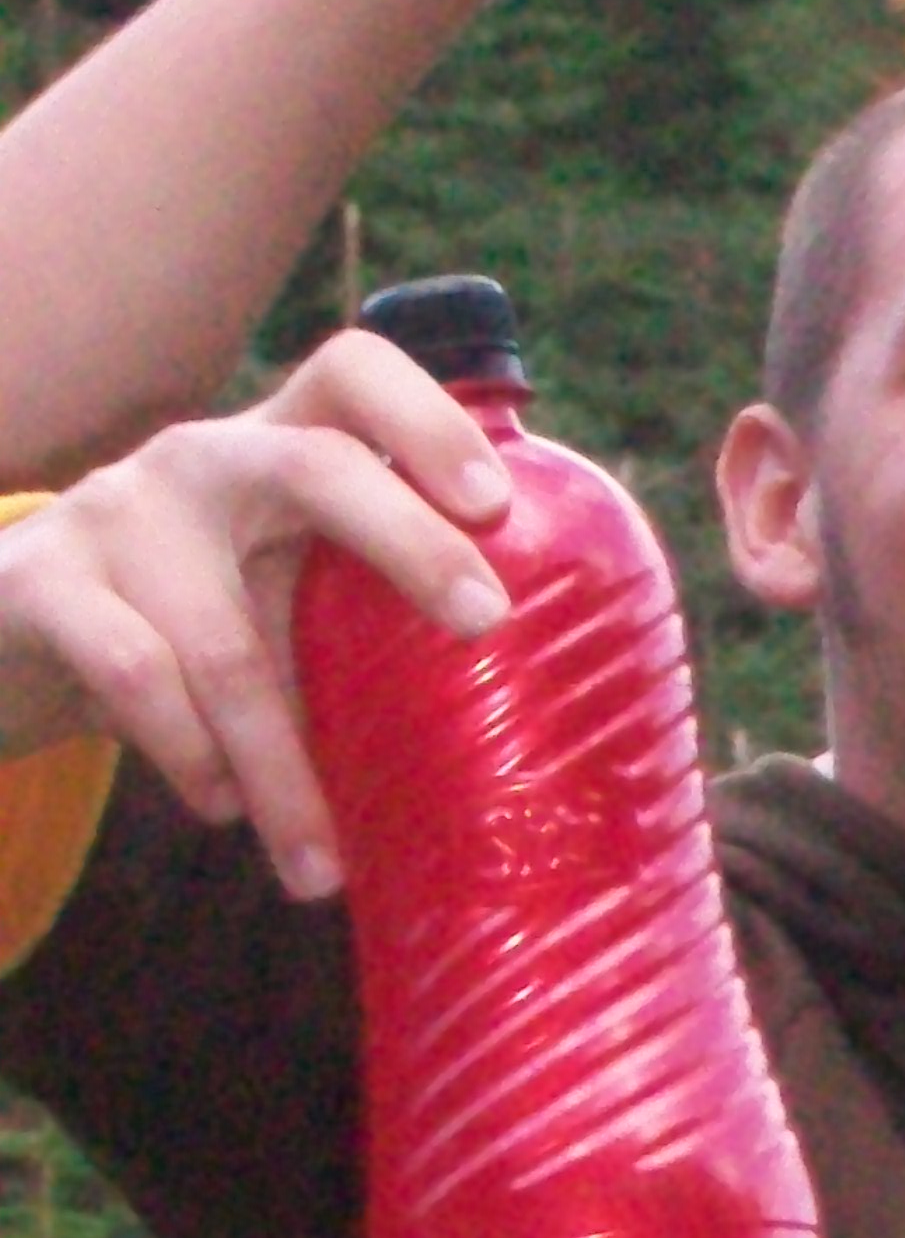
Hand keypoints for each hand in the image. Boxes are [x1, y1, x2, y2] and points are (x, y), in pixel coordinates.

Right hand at [0, 337, 516, 901]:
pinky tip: (220, 810)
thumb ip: (364, 630)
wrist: (11, 636)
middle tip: (482, 624)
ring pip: (225, 640)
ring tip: (318, 863)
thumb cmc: (185, 632)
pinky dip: (189, 756)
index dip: (428, 418)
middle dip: (411, 542)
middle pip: (315, 467)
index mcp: (275, 452)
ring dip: (283, 768)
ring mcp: (117, 511)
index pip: (351, 375)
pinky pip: (135, 675)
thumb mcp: (278, 609)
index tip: (496, 500)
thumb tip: (521, 743)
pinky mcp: (45, 583)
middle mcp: (202, 461)